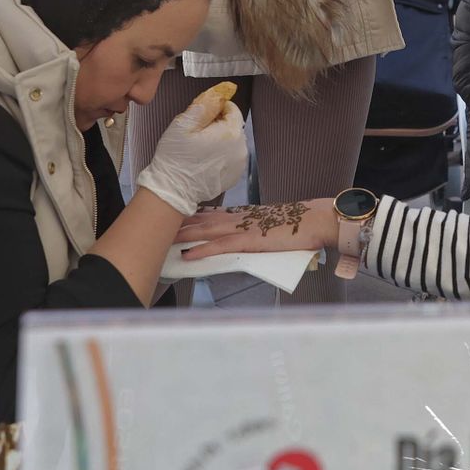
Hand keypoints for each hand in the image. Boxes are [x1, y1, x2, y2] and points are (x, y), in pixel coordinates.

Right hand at [134, 99, 247, 215]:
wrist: (173, 190)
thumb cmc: (176, 157)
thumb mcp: (184, 124)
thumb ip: (204, 106)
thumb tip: (220, 93)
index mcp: (230, 133)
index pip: (232, 110)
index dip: (217, 109)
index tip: (202, 116)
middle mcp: (241, 148)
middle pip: (233, 126)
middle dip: (218, 125)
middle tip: (196, 133)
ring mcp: (240, 164)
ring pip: (233, 141)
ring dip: (220, 140)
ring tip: (200, 148)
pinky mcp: (235, 176)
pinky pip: (232, 157)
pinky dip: (222, 154)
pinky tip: (205, 160)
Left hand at [175, 198, 336, 259]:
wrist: (315, 221)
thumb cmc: (298, 226)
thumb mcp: (270, 226)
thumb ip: (254, 231)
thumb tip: (246, 239)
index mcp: (244, 214)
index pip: (210, 213)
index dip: (189, 215)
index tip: (171, 216)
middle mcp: (239, 217)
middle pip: (200, 219)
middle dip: (176, 223)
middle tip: (155, 224)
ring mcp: (242, 228)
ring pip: (204, 231)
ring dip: (181, 235)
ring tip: (161, 240)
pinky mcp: (248, 241)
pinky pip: (220, 246)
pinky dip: (202, 250)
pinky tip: (188, 255)